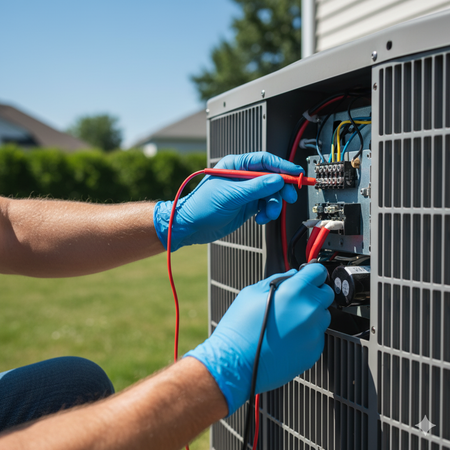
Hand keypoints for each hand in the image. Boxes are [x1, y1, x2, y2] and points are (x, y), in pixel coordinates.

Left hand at [153, 152, 302, 250]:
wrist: (191, 227)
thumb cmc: (202, 206)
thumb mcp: (230, 195)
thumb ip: (255, 188)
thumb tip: (277, 180)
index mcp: (236, 165)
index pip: (264, 161)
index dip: (282, 166)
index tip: (295, 173)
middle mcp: (243, 176)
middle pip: (272, 177)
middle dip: (281, 188)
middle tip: (288, 197)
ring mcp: (246, 191)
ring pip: (271, 194)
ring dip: (273, 205)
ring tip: (267, 214)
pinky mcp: (248, 205)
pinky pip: (266, 205)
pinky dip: (267, 213)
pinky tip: (260, 219)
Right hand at [185, 264, 333, 415]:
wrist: (236, 362)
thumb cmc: (240, 328)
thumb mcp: (252, 293)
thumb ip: (277, 280)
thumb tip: (291, 276)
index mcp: (294, 291)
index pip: (318, 272)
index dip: (312, 272)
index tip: (308, 276)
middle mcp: (309, 310)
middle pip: (326, 293)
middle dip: (313, 293)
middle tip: (295, 300)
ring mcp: (313, 332)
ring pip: (323, 316)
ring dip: (311, 314)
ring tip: (288, 321)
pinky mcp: (314, 351)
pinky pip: (317, 336)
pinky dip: (307, 334)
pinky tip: (288, 337)